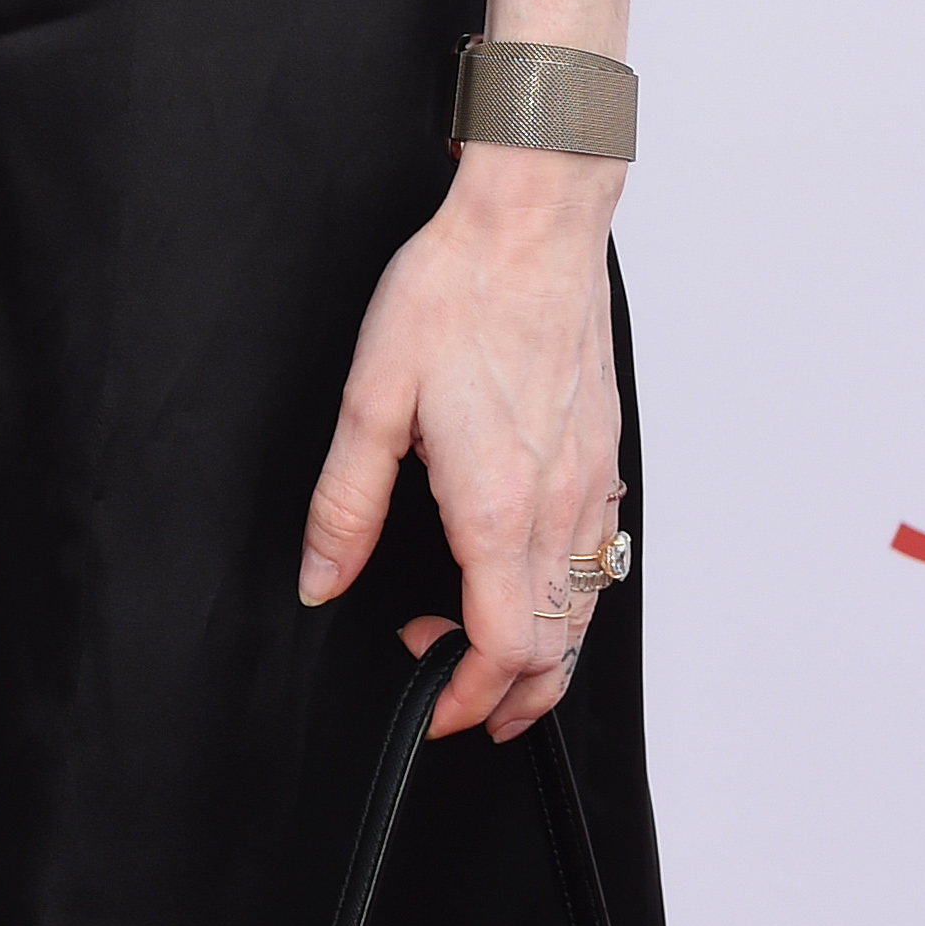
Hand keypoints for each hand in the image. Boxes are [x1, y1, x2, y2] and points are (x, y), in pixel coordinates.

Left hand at [299, 147, 624, 739]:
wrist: (530, 226)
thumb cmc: (456, 293)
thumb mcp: (372, 397)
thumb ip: (343, 502)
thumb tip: (320, 578)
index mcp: (498, 508)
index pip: (501, 650)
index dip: (465, 693)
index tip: (430, 695)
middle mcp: (558, 509)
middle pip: (555, 651)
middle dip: (509, 698)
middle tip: (459, 699)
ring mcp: (591, 485)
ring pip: (585, 613)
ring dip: (545, 658)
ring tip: (497, 668)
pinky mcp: (603, 457)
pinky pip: (599, 560)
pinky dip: (570, 602)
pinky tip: (534, 583)